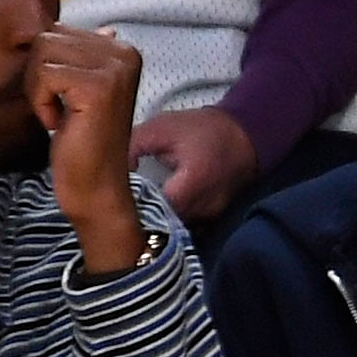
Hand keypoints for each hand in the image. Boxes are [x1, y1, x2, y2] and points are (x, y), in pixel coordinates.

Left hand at [30, 24, 149, 273]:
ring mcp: (115, 69)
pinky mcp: (98, 87)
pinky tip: (59, 124)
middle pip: (47, 37)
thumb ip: (78, 55)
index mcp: (124, 50)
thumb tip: (80, 26)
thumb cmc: (83, 141)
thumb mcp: (79, 88)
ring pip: (42, 52)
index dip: (47, 67)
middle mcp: (125, 53)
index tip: (68, 100)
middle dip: (40, 76)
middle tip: (61, 110)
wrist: (97, 187)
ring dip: (38, 89)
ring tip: (61, 116)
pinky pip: (43, 74)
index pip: (57, 30)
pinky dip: (41, 102)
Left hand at [127, 104, 255, 226]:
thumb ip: (133, 146)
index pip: (156, 208)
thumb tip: (113, 168)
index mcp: (191, 183)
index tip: (117, 197)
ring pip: (177, 229)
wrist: (244, 134)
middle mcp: (204, 206)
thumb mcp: (161, 128)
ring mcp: (210, 216)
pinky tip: (161, 209)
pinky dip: (174, 221)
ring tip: (140, 207)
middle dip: (144, 216)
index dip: (134, 205)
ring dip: (159, 220)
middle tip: (123, 203)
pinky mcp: (213, 218)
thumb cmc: (202, 129)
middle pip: (165, 224)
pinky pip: (188, 227)